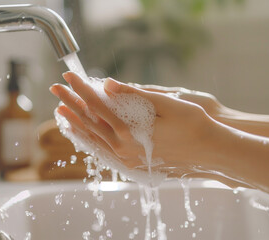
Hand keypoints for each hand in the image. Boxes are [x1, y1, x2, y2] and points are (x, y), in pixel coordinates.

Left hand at [50, 72, 220, 171]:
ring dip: (77, 124)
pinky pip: (104, 152)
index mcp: (131, 130)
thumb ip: (135, 95)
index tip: (68, 76)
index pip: (97, 105)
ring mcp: (128, 159)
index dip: (81, 88)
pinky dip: (90, 141)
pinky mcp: (134, 165)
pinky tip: (85, 136)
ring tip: (62, 113)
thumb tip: (108, 84)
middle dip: (71, 103)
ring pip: (93, 140)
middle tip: (56, 90)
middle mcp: (124, 147)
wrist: (212, 153)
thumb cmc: (195, 125)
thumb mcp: (168, 103)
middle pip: (89, 123)